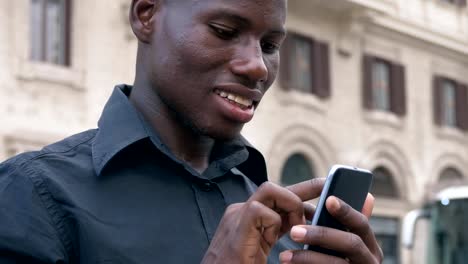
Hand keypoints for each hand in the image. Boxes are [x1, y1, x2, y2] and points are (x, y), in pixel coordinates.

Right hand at [201, 179, 324, 263]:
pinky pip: (259, 209)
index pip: (278, 197)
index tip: (323, 192)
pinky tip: (272, 239)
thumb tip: (305, 223)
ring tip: (298, 227)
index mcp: (249, 217)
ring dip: (291, 204)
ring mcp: (237, 215)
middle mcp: (242, 211)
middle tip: (325, 194)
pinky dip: (273, 222)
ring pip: (269, 189)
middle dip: (304, 188)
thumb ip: (277, 230)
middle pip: (276, 188)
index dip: (301, 193)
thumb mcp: (264, 246)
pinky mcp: (237, 225)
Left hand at [279, 194, 382, 263]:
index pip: (361, 223)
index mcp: (369, 244)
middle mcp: (369, 259)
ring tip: (284, 255)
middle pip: (351, 243)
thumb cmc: (336, 258)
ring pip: (337, 263)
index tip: (328, 199)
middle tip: (294, 231)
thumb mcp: (345, 241)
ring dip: (309, 257)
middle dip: (322, 235)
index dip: (346, 211)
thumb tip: (359, 196)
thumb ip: (347, 223)